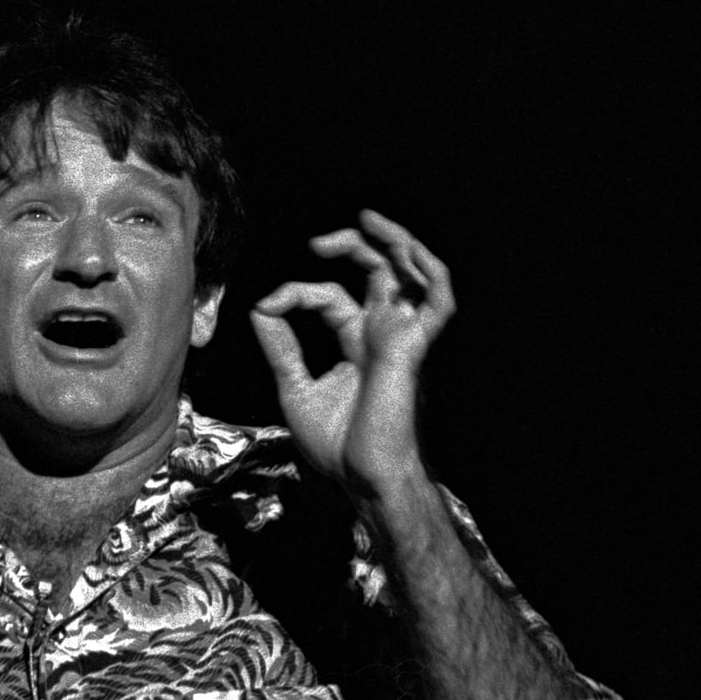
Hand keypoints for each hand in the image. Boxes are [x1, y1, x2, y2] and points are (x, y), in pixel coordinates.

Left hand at [248, 209, 454, 500]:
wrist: (363, 477)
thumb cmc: (337, 445)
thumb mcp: (295, 388)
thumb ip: (281, 348)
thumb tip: (260, 307)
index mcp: (356, 343)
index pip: (331, 297)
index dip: (297, 292)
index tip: (269, 306)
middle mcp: (382, 334)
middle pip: (378, 272)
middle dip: (353, 246)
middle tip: (320, 241)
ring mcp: (402, 338)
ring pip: (413, 274)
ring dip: (395, 242)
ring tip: (368, 222)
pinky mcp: (415, 348)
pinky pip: (439, 300)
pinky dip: (430, 272)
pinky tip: (408, 252)